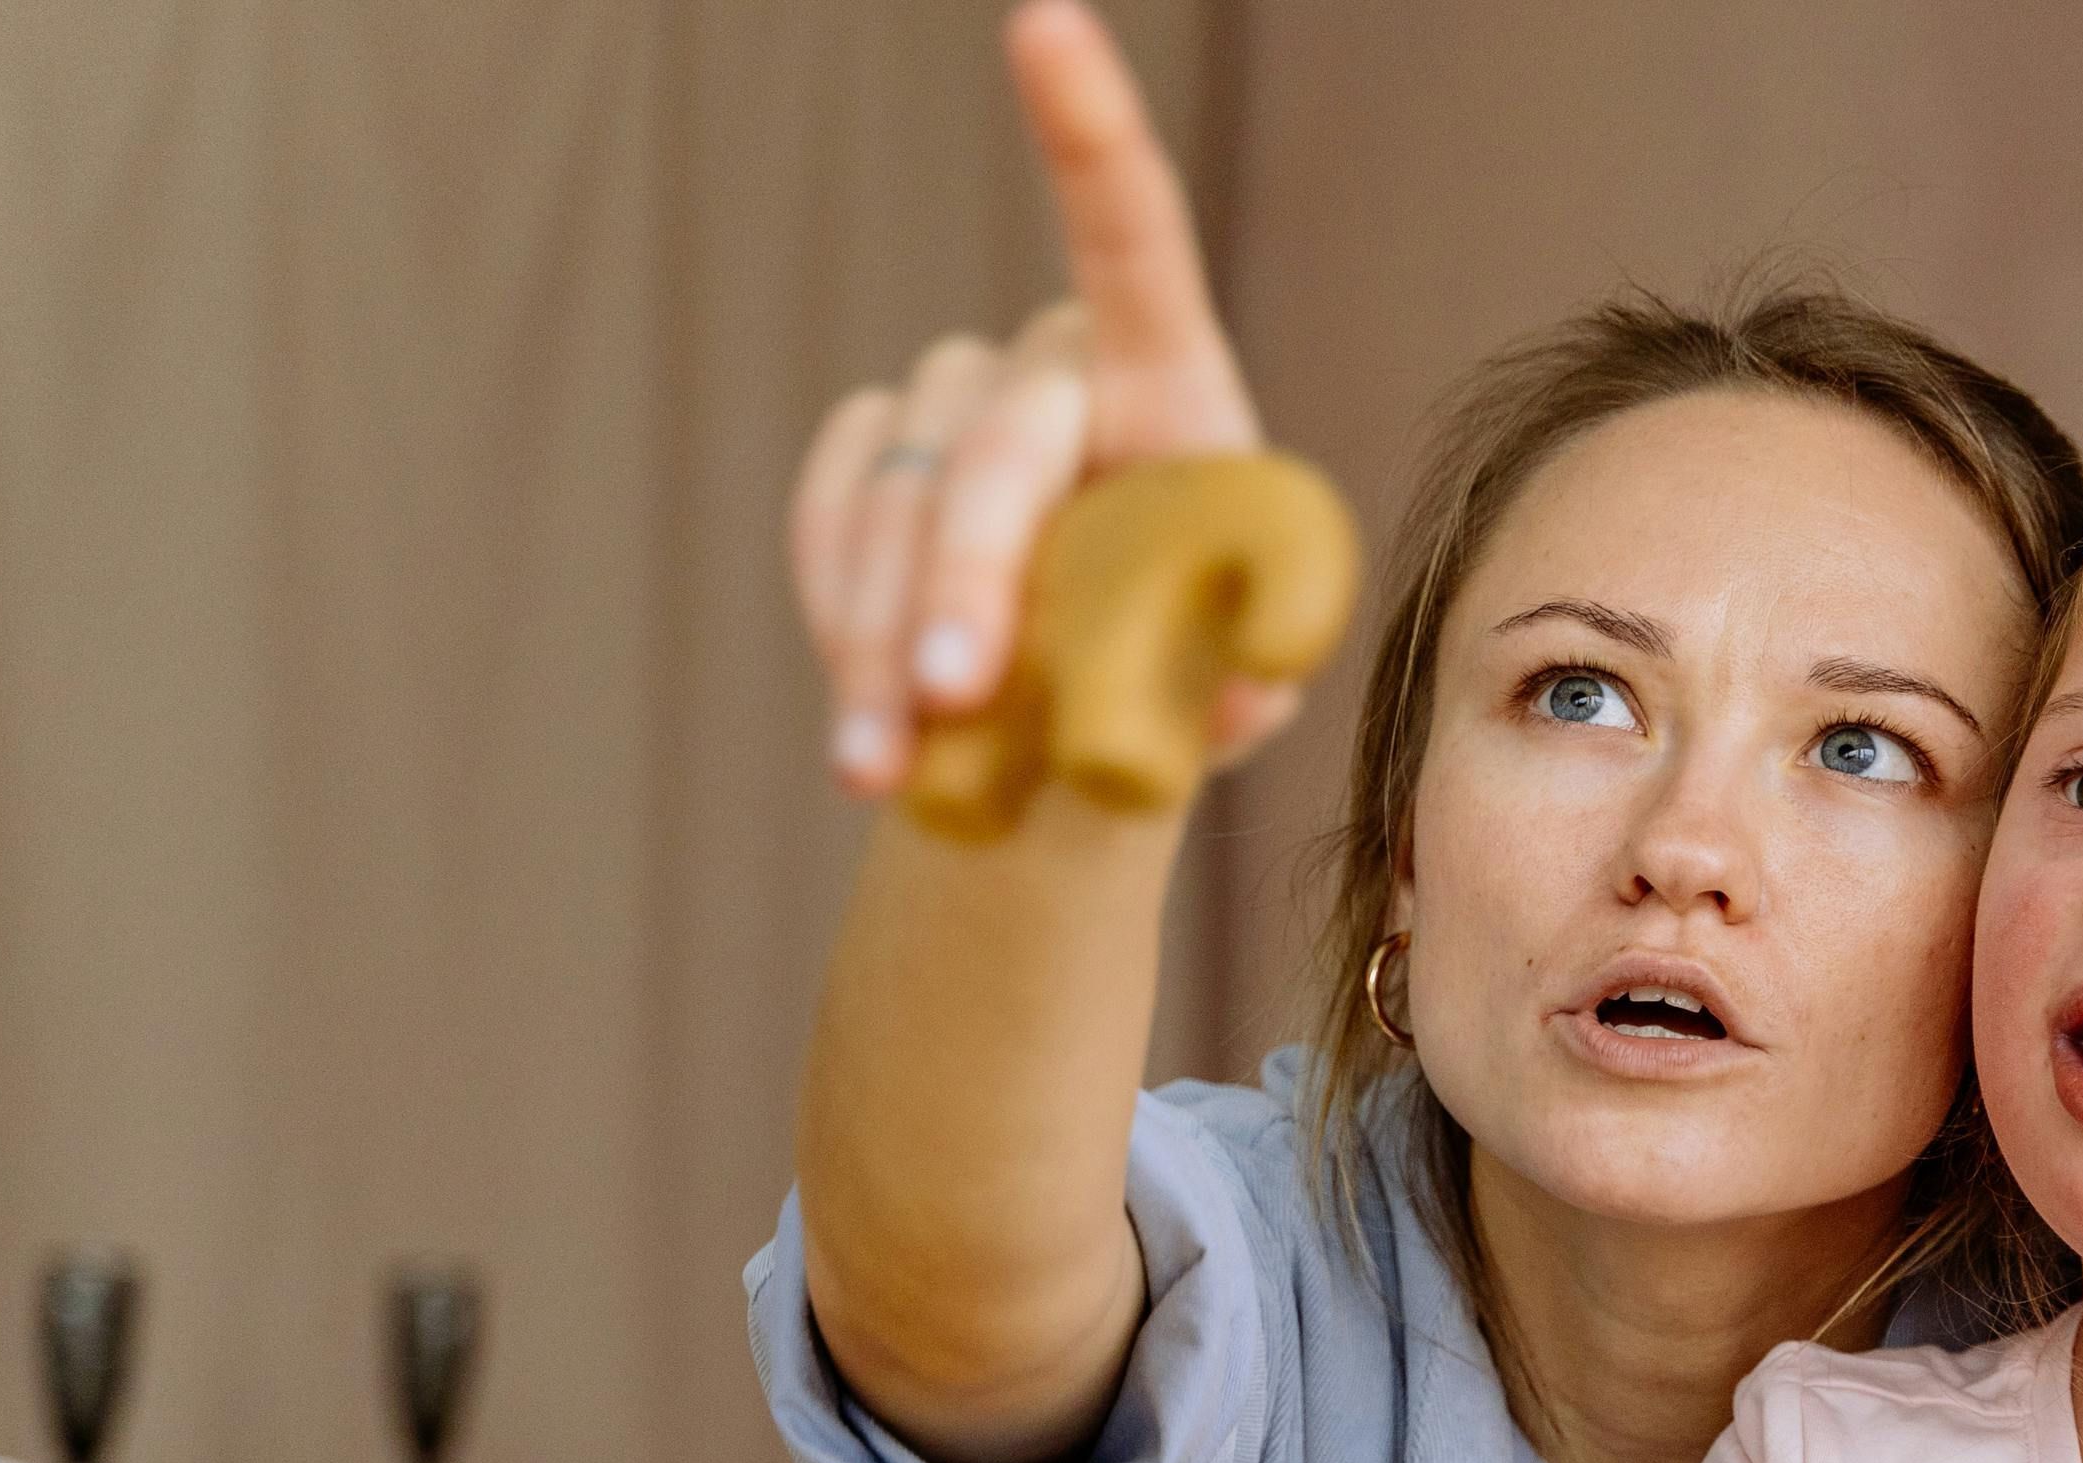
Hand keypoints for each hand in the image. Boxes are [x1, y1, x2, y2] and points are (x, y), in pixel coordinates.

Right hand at [784, 0, 1300, 802]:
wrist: (1088, 721)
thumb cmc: (1189, 674)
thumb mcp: (1245, 679)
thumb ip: (1254, 666)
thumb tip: (1240, 678)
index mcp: (1172, 382)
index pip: (1131, 233)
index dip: (1087, 129)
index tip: (1042, 23)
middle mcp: (1054, 367)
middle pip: (999, 444)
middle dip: (965, 570)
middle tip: (952, 690)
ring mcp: (949, 407)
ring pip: (891, 499)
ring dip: (876, 636)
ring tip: (882, 767)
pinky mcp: (866, 460)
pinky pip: (827, 524)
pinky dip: (837, 624)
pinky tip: (862, 726)